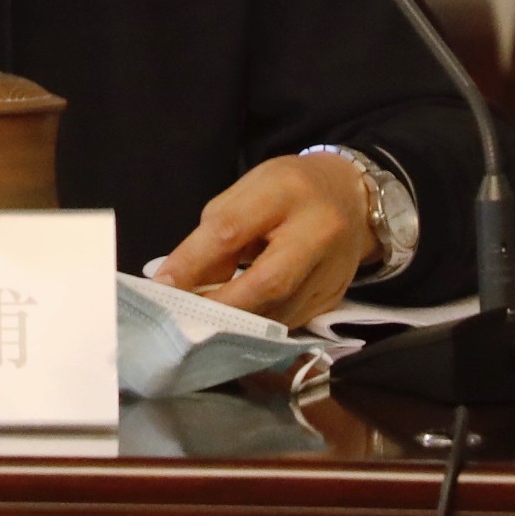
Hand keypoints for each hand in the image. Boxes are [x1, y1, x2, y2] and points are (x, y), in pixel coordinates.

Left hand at [149, 153, 380, 327]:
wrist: (352, 196)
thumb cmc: (288, 188)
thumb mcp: (249, 190)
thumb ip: (216, 230)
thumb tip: (180, 278)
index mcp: (286, 192)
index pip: (232, 231)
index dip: (193, 262)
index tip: (162, 285)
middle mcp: (318, 232)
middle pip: (266, 283)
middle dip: (219, 306)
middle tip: (182, 318)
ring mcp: (332, 270)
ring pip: (277, 312)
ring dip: (235, 324)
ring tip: (201, 325)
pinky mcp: (334, 299)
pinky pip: (289, 321)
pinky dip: (257, 327)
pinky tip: (236, 325)